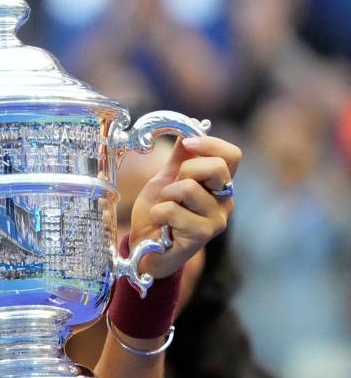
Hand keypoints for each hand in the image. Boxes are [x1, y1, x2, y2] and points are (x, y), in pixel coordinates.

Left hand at [128, 136, 240, 278]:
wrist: (145, 248)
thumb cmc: (159, 214)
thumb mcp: (166, 179)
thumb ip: (179, 157)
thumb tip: (186, 129)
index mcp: (218, 185)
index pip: (232, 155)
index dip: (210, 143)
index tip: (187, 143)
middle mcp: (225, 202)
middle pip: (216, 167)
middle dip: (185, 171)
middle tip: (173, 188)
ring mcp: (216, 221)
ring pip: (188, 188)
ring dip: (166, 196)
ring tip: (165, 210)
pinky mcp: (201, 236)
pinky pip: (172, 210)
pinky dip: (158, 213)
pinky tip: (162, 226)